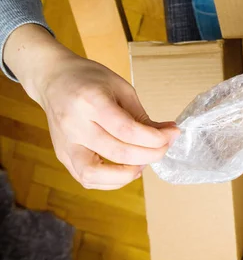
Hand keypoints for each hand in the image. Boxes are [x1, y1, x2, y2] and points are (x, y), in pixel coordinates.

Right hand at [4, 25, 178, 189]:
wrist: (53, 79)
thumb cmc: (90, 79)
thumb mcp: (121, 87)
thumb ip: (141, 115)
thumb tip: (166, 134)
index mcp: (90, 101)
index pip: (127, 130)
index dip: (155, 138)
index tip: (172, 134)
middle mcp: (74, 125)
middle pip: (117, 153)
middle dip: (150, 154)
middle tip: (165, 146)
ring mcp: (65, 143)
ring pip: (95, 175)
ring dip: (127, 174)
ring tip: (144, 161)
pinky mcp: (62, 155)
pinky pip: (86, 179)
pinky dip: (111, 181)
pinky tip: (128, 169)